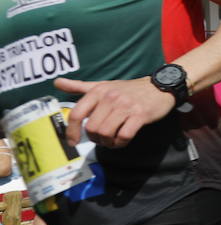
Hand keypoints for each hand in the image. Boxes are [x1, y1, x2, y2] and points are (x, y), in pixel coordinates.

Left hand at [55, 77, 177, 147]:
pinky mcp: (140, 115)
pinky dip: (120, 143)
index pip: (76, 114)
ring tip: (112, 140)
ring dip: (107, 142)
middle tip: (101, 138)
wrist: (160, 86)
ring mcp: (126, 106)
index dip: (71, 131)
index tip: (73, 141)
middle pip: (92, 128)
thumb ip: (79, 86)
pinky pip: (124, 136)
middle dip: (94, 138)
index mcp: (98, 91)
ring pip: (106, 133)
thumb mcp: (104, 85)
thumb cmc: (130, 89)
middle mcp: (110, 98)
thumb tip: (57, 82)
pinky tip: (122, 140)